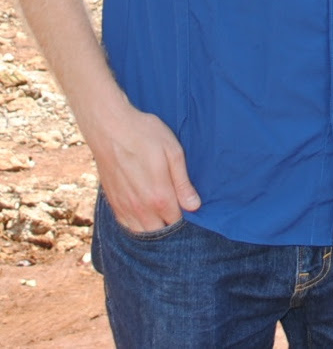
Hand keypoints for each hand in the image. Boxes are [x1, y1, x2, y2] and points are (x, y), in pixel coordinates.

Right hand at [86, 103, 200, 231]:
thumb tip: (194, 206)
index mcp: (159, 195)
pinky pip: (126, 225)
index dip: (185, 214)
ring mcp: (124, 207)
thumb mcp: (173, 152)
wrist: (110, 128)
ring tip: (161, 211)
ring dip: (153, 226)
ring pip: (141, 232)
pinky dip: (137, 224)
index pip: (176, 220)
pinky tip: (144, 212)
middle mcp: (140, 207)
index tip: (188, 204)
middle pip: (159, 231)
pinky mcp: (112, 203)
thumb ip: (183, 183)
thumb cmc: (145, 135)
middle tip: (176, 206)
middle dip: (169, 224)